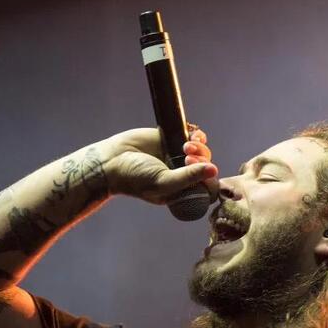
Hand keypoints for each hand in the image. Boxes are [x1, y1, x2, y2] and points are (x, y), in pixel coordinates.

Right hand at [102, 126, 218, 204]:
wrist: (113, 160)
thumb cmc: (135, 178)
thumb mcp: (163, 182)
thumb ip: (188, 177)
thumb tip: (214, 170)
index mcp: (182, 191)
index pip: (207, 188)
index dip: (208, 179)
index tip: (197, 172)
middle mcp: (182, 175)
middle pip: (207, 168)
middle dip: (202, 161)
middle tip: (187, 159)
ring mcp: (178, 157)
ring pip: (203, 152)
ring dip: (200, 148)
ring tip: (186, 147)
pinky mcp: (173, 140)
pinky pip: (194, 137)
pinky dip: (197, 135)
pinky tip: (193, 136)